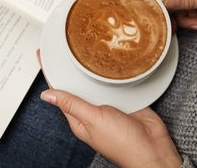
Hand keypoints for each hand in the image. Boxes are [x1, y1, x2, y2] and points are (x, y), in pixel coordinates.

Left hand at [36, 50, 181, 166]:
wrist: (152, 148)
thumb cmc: (122, 142)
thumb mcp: (93, 120)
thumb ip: (72, 105)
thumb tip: (47, 95)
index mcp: (79, 119)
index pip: (60, 92)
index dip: (51, 75)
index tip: (44, 57)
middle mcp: (92, 111)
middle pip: (77, 86)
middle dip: (69, 68)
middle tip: (62, 48)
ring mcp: (109, 105)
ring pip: (96, 83)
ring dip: (90, 69)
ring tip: (82, 50)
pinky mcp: (124, 100)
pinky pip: (113, 84)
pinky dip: (110, 74)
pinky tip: (109, 63)